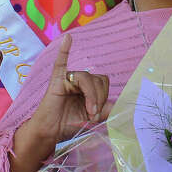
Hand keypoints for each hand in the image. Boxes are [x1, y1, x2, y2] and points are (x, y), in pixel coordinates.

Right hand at [18, 34, 109, 154]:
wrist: (50, 132)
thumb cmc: (69, 124)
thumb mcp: (93, 117)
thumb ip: (106, 109)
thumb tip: (120, 105)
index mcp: (88, 88)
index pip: (103, 83)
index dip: (104, 97)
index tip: (97, 114)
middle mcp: (79, 81)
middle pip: (98, 79)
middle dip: (99, 97)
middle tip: (92, 113)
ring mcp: (67, 79)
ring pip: (87, 77)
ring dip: (92, 95)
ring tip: (88, 111)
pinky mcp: (56, 81)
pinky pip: (60, 62)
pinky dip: (64, 49)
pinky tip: (68, 38)